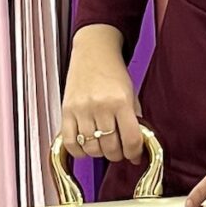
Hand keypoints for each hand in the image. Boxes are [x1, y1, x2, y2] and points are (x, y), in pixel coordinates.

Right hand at [59, 27, 143, 164]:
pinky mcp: (66, 111)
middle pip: (110, 148)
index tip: (135, 155)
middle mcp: (100, 106)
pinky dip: (79, 151)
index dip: (135, 153)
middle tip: (120, 150)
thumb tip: (138, 147)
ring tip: (104, 146)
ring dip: (100, 153)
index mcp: (120, 102)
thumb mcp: (131, 93)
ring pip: (91, 148)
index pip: (131, 140)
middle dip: (118, 155)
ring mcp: (81, 109)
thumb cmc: (113, 71)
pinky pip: (70, 142)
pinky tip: (86, 146)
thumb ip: (135, 119)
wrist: (93, 51)